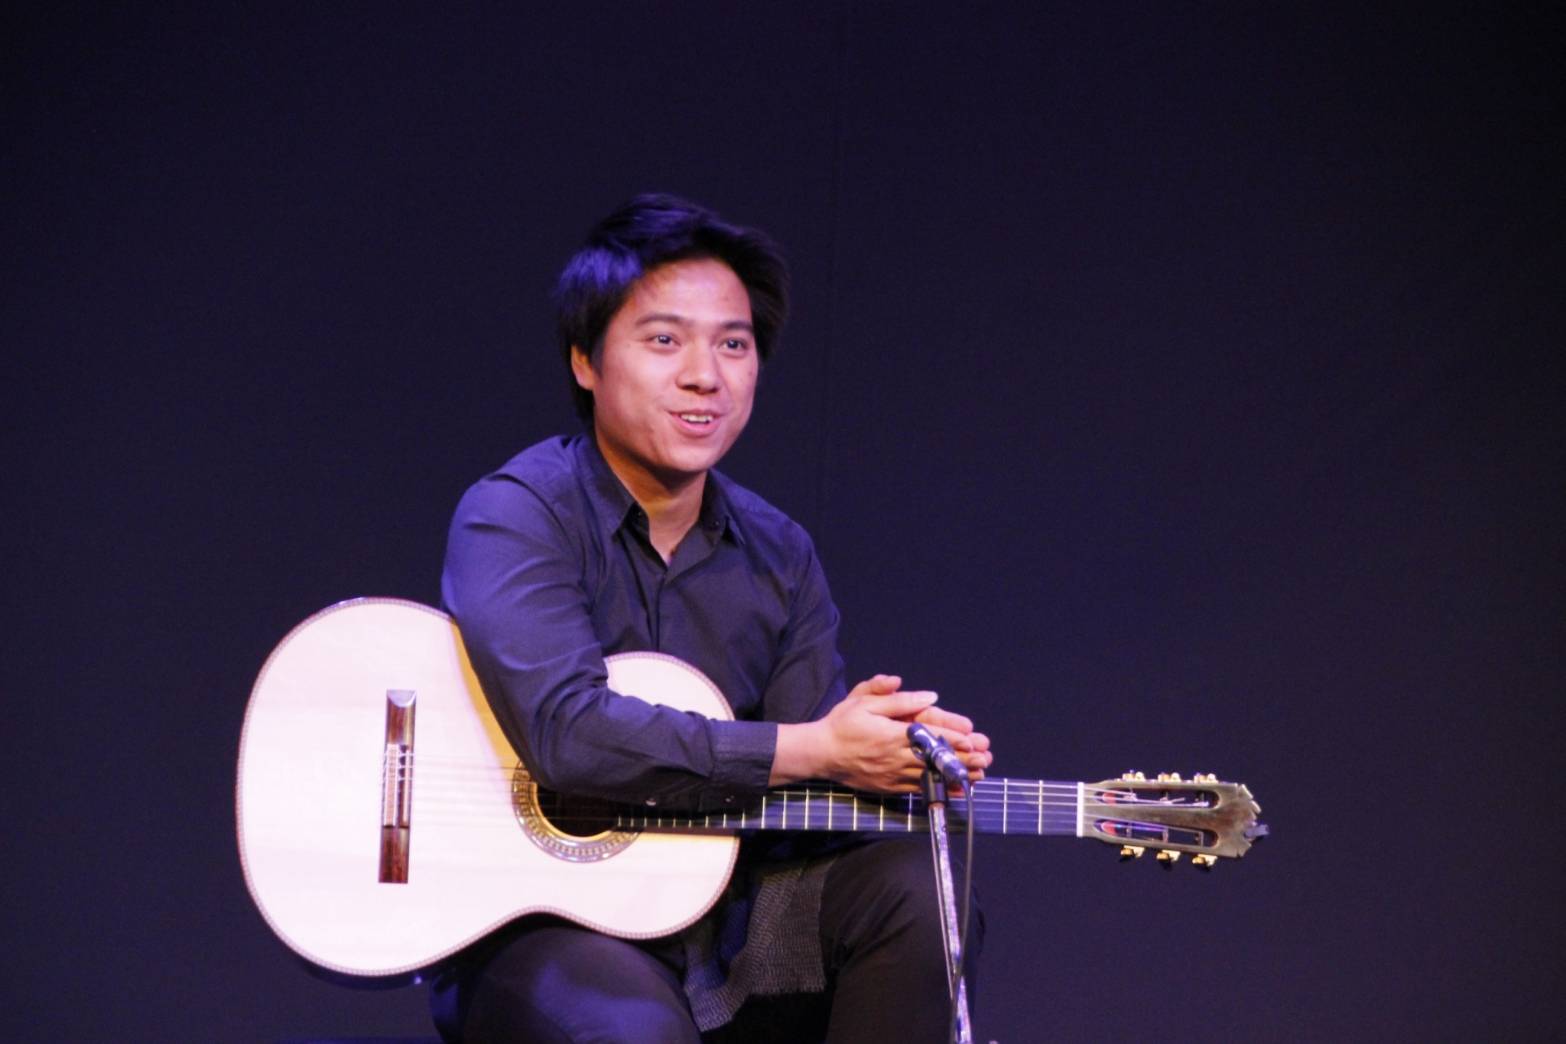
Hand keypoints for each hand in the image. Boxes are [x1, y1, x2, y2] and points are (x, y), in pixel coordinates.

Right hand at [770, 674, 992, 791]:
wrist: (820, 754)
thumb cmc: (842, 724)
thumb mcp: (864, 702)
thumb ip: (896, 698)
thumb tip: (928, 695)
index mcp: (892, 735)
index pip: (928, 736)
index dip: (952, 738)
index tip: (972, 739)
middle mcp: (895, 757)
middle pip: (934, 759)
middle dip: (961, 760)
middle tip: (985, 759)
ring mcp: (892, 775)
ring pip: (930, 776)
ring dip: (955, 776)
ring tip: (978, 775)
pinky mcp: (889, 787)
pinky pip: (918, 789)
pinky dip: (937, 788)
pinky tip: (953, 788)